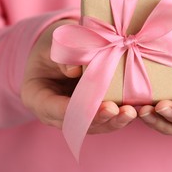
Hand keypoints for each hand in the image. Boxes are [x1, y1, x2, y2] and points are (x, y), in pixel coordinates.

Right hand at [21, 19, 136, 133]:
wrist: (60, 49)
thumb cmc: (53, 45)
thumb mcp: (53, 44)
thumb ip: (62, 56)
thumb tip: (76, 70)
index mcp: (36, 96)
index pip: (53, 108)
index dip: (72, 110)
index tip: (92, 106)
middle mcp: (53, 112)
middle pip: (75, 124)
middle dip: (98, 119)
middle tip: (115, 111)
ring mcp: (72, 116)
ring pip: (93, 126)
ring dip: (113, 122)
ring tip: (130, 113)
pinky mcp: (89, 113)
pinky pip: (103, 119)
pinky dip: (118, 116)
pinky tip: (134, 110)